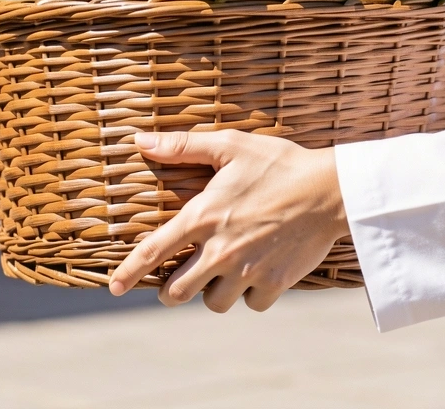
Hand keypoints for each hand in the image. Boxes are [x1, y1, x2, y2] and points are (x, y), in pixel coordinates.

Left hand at [109, 130, 349, 312]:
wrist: (330, 190)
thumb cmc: (278, 163)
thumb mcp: (230, 145)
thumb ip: (182, 146)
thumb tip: (140, 140)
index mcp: (203, 217)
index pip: (153, 252)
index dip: (128, 273)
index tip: (114, 288)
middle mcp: (220, 251)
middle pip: (177, 292)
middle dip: (172, 290)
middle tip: (179, 279)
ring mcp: (247, 271)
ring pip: (213, 304)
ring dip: (212, 293)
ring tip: (222, 275)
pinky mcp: (274, 283)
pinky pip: (251, 305)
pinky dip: (250, 296)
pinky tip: (256, 276)